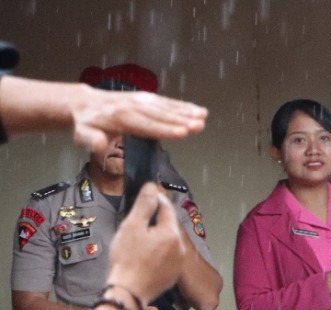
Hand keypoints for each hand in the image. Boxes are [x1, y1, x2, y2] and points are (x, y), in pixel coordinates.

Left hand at [70, 84, 206, 154]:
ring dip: (186, 111)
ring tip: (203, 116)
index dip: (165, 130)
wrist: (83, 103)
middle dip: (181, 120)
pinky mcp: (145, 98)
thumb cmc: (86, 123)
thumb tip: (99, 144)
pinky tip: (196, 109)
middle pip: (160, 115)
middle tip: (199, 126)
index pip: (146, 125)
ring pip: (165, 106)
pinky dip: (182, 105)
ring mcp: (140, 100)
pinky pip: (165, 101)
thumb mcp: (81, 134)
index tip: (182, 133)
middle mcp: (132, 106)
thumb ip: (91, 140)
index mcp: (119, 117)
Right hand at [104, 186, 189, 305]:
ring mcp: (178, 263)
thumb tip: (152, 187)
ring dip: (157, 234)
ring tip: (140, 234)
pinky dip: (158, 250)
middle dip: (156, 218)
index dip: (155, 198)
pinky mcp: (173, 275)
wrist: (129, 292)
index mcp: (171, 234)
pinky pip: (167, 256)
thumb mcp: (132, 227)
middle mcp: (180, 248)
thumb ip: (145, 206)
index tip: (146, 191)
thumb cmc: (127, 258)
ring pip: (168, 241)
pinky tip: (144, 253)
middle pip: (168, 225)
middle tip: (139, 214)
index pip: (166, 208)